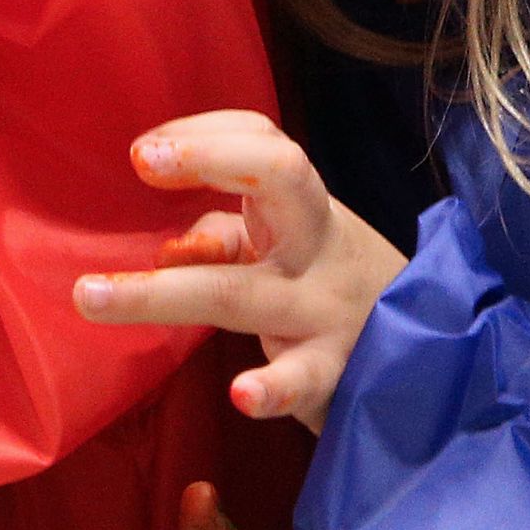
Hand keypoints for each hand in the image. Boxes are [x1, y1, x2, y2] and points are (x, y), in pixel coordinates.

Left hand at [71, 111, 408, 430]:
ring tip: (92, 296)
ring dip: (162, 295)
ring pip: (244, 291)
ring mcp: (325, 309)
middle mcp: (316, 246)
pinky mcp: (335, 374)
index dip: (206, 135)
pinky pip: (302, 379)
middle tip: (141, 160)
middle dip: (209, 159)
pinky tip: (242, 395)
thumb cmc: (334, 292)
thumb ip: (227, 237)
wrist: (436, 364)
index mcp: (303, 210)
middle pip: (278, 178)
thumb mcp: (290, 251)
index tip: (142, 153)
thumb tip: (169, 246)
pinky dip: (272, 388)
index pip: (263, 144)